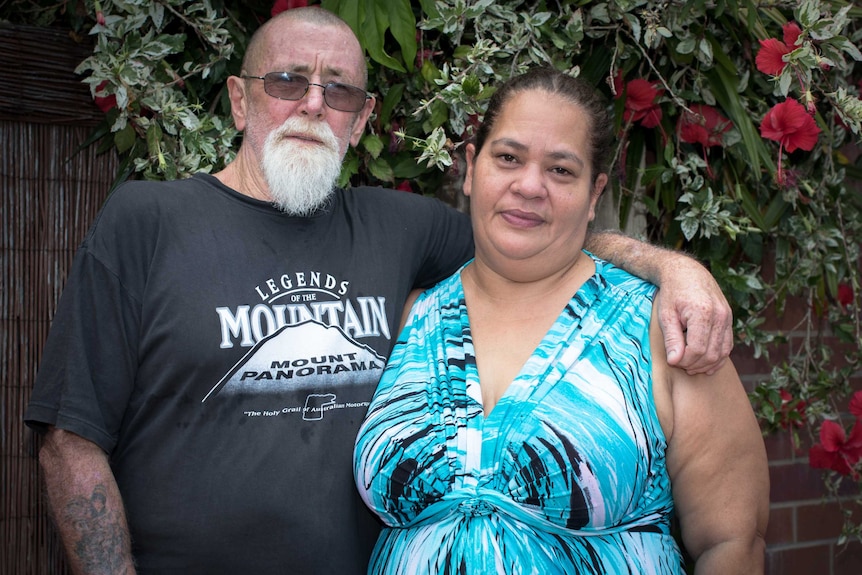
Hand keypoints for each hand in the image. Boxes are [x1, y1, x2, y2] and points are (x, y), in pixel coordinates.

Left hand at [655, 257, 732, 374]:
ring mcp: (727, 317)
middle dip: (694, 365)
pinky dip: (717, 358)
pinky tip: (704, 364)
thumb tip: (674, 362)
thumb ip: (671, 339)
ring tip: (689, 366)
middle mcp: (720, 315)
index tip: (672, 361)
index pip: (697, 349)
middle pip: (711, 354)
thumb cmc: (672, 293)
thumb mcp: (666, 315)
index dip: (684, 361)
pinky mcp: (729, 320)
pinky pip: (727, 346)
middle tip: (679, 364)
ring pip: (722, 353)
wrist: (686, 272)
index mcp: (702, 313)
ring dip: (706, 365)